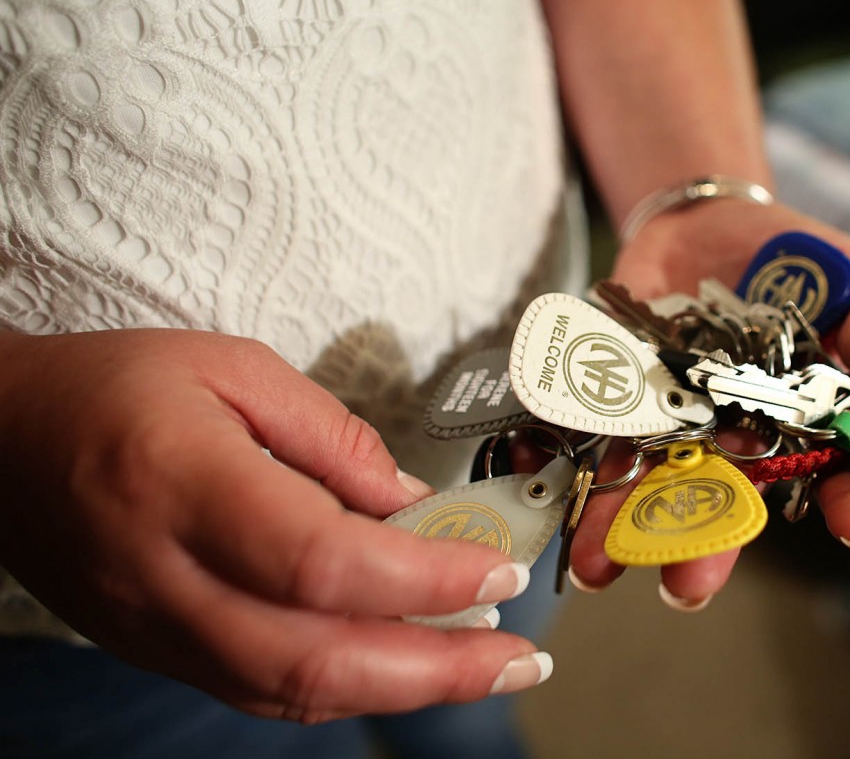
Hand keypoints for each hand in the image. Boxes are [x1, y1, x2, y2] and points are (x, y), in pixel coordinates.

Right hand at [0, 329, 549, 722]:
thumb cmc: (115, 386)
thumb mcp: (231, 367)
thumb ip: (329, 436)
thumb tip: (409, 502)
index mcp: (186, 485)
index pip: (323, 561)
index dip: (421, 578)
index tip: (495, 570)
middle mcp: (169, 576)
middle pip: (316, 658)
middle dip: (437, 671)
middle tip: (522, 662)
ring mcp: (159, 628)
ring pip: (293, 692)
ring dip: (403, 693)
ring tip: (486, 671)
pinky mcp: (161, 648)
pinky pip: (262, 692)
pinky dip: (346, 689)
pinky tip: (404, 671)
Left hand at [568, 199, 849, 606]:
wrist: (705, 223)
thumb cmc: (790, 256)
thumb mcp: (843, 273)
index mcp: (805, 422)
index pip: (838, 475)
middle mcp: (741, 439)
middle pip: (730, 503)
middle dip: (708, 548)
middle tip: (688, 587)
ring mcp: (680, 423)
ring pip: (654, 488)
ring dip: (624, 532)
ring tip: (598, 570)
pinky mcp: (626, 399)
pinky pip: (600, 440)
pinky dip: (576, 471)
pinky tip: (555, 504)